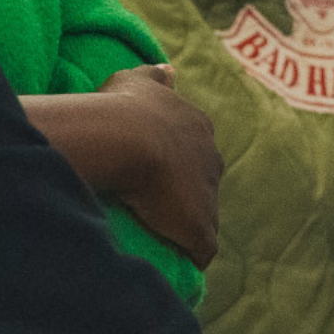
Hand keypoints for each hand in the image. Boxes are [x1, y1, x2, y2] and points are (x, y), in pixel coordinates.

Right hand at [97, 64, 222, 265]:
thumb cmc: (123, 109)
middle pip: (203, 180)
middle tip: (153, 204)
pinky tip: (180, 265)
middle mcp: (211, 158)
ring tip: (164, 239)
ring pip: (203, 214)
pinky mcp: (200, 227)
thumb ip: (155, 75)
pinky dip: (192, 256)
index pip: (194, 147)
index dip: (176, 160)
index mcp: (197, 126)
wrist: (126, 138)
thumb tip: (169, 68)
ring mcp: (208, 194)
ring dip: (188, 225)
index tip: (155, 170)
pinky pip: (201, 249)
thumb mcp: (136, 80)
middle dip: (186, 191)